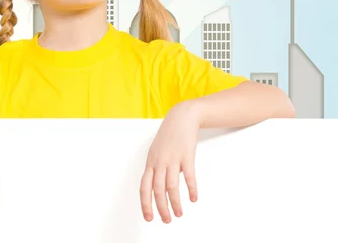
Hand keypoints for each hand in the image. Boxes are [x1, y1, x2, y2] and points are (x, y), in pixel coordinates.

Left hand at [140, 102, 199, 222]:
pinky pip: (189, 176)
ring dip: (175, 202)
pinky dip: (191, 189)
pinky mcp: (186, 155)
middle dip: (161, 208)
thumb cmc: (169, 135)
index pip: (144, 187)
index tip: (148, 217)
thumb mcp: (158, 151)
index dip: (145, 203)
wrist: (181, 117)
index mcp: (151, 162)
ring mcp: (172, 158)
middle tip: (166, 220)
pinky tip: (193, 198)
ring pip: (171, 186)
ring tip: (179, 214)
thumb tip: (160, 185)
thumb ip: (157, 167)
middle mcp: (159, 161)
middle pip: (157, 189)